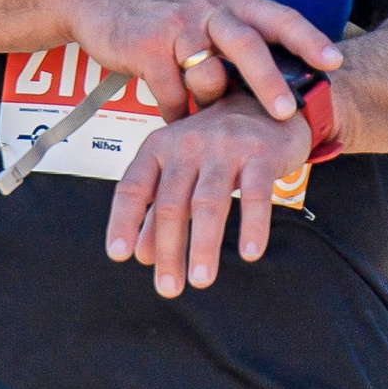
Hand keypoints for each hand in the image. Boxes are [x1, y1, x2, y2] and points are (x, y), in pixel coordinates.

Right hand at [51, 0, 340, 122]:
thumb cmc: (160, 12)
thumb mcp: (205, 12)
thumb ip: (236, 39)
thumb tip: (276, 85)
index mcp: (232, 1)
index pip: (280, 17)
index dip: (309, 39)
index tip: (335, 62)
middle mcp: (210, 9)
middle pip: (249, 46)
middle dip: (270, 83)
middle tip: (287, 113)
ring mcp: (179, 27)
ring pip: (208, 75)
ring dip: (208, 102)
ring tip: (203, 112)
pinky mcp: (148, 47)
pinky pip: (171, 93)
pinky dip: (175, 112)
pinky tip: (172, 116)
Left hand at [104, 92, 311, 295]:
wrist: (267, 101)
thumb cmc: (218, 141)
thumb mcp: (182, 169)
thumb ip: (159, 209)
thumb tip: (142, 255)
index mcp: (161, 147)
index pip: (134, 186)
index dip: (124, 220)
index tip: (120, 254)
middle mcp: (189, 144)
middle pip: (171, 203)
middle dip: (168, 250)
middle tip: (169, 288)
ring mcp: (226, 147)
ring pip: (209, 202)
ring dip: (203, 245)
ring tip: (201, 280)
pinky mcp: (262, 153)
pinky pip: (255, 195)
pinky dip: (252, 226)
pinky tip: (250, 252)